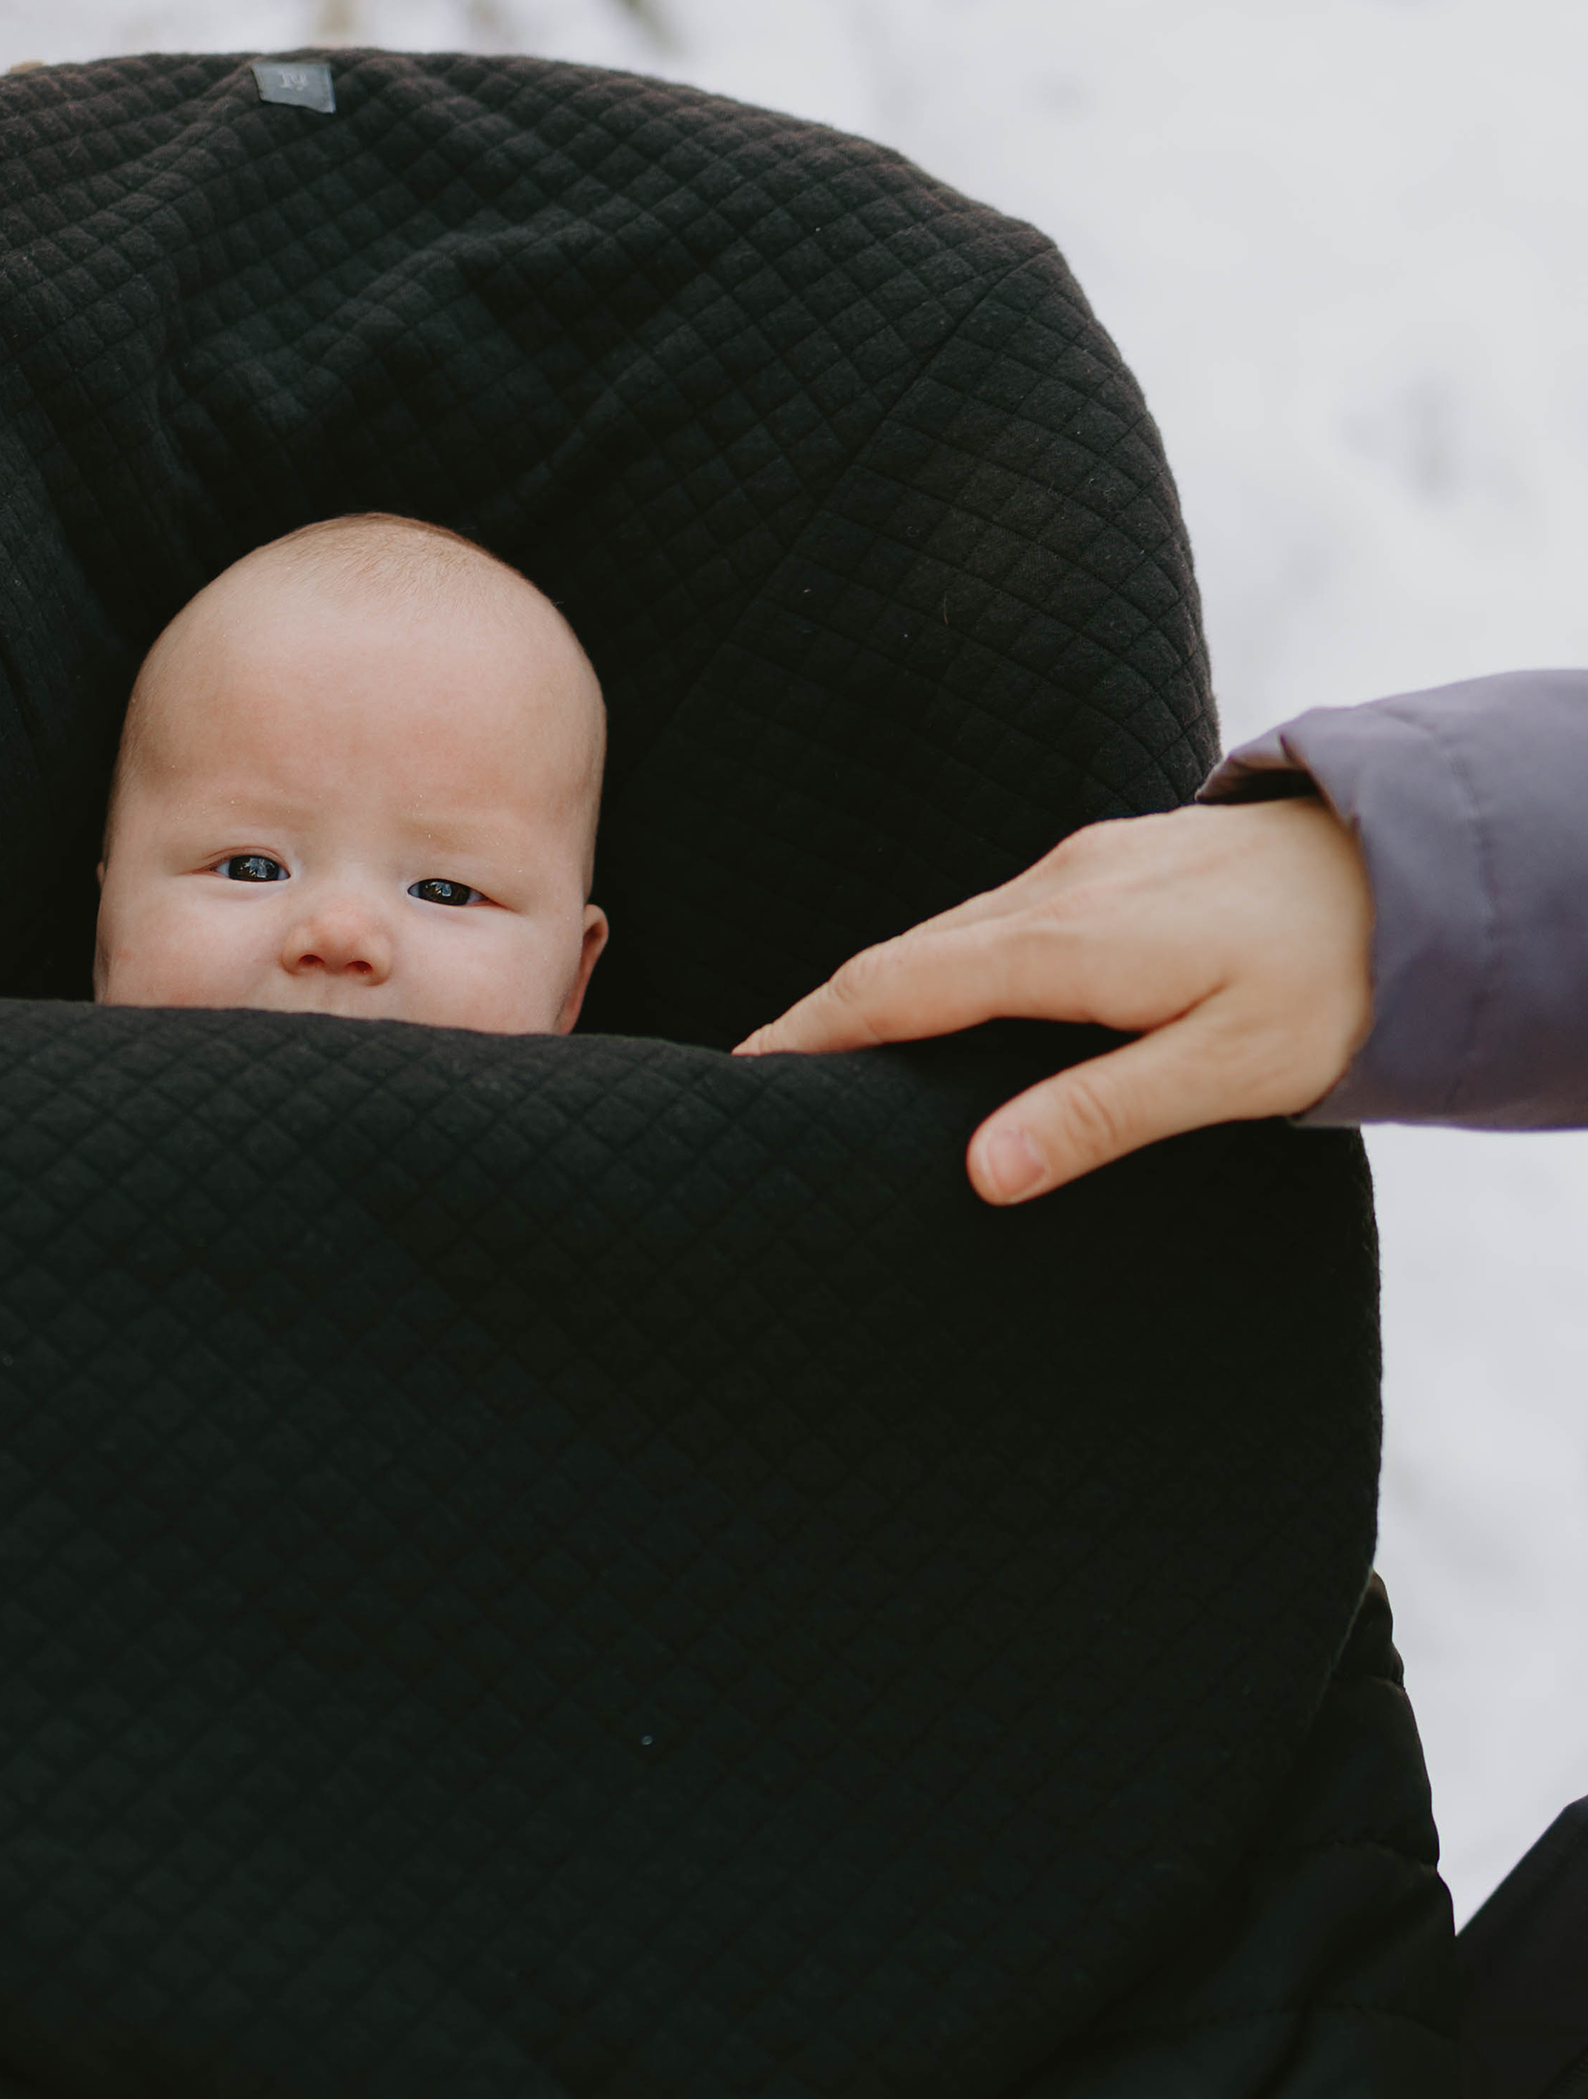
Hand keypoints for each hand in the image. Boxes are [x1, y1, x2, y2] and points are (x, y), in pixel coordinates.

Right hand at [734, 800, 1374, 1202]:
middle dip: (822, 1012)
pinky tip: (937, 1000)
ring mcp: (1077, 867)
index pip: (898, 988)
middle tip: (757, 1073)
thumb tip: (980, 1173)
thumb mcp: (1229, 1068)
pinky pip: (986, 915)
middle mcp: (1054, 890)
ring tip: (826, 1048)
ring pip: (943, 931)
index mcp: (1069, 945)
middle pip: (900, 954)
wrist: (1417, 864)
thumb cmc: (1334, 977)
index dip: (812, 1030)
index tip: (744, 1070)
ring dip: (877, 987)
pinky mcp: (1103, 863)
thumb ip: (1098, 1116)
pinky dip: (935, 962)